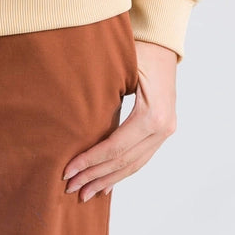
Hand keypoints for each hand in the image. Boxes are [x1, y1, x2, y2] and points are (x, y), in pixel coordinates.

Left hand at [61, 39, 177, 201]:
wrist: (163, 41)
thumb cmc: (140, 48)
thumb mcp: (123, 66)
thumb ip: (104, 91)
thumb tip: (75, 115)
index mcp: (153, 116)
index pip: (116, 147)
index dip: (91, 161)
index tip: (69, 171)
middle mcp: (163, 129)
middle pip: (124, 161)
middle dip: (96, 176)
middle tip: (71, 189)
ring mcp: (165, 132)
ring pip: (134, 165)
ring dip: (108, 180)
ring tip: (85, 193)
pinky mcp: (162, 130)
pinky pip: (140, 157)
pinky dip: (122, 171)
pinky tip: (106, 184)